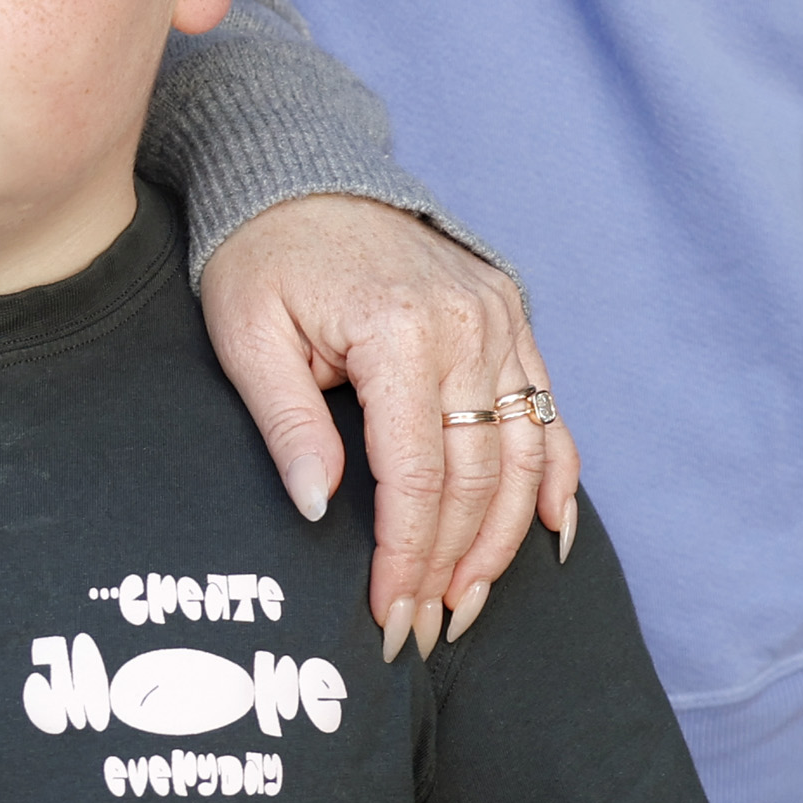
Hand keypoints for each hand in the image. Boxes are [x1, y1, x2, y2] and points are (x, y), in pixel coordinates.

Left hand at [197, 193, 577, 653]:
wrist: (300, 174)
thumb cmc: (262, 256)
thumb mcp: (247, 335)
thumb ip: (288, 425)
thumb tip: (317, 509)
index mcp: (397, 331)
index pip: (416, 476)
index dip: (405, 556)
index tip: (389, 615)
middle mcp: (466, 324)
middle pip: (475, 476)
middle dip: (451, 563)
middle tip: (426, 628)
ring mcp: (499, 317)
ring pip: (524, 453)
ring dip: (504, 539)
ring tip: (469, 600)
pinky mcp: (510, 314)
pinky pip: (547, 408)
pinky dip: (554, 476)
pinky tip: (550, 534)